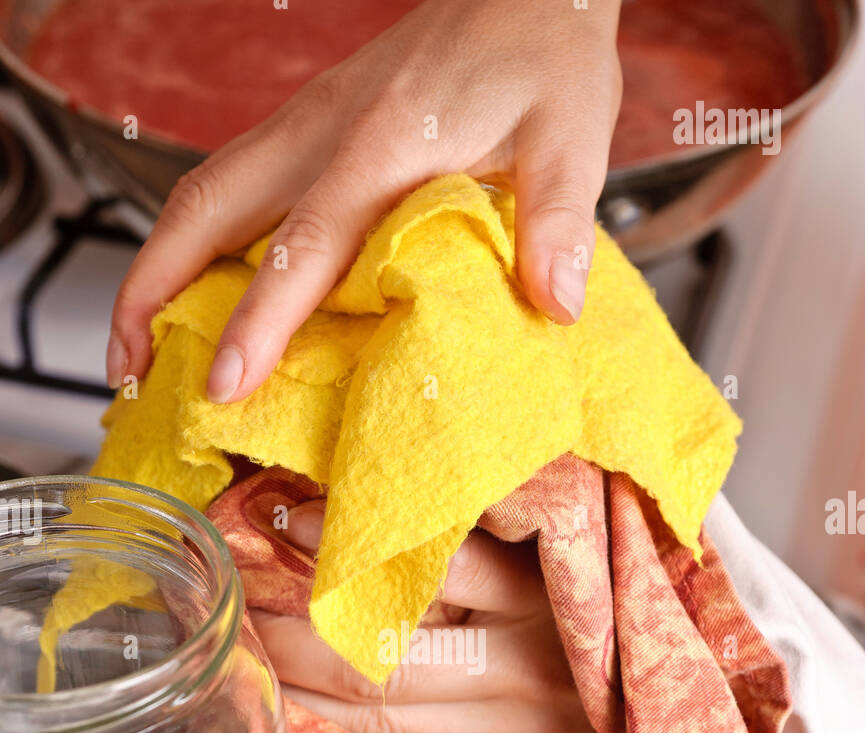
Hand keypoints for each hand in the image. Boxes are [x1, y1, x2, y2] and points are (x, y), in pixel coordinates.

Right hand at [107, 0, 621, 401]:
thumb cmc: (544, 55)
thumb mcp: (573, 135)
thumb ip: (560, 220)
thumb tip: (554, 303)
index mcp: (383, 144)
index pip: (302, 244)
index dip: (257, 319)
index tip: (224, 383)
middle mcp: (323, 132)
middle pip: (205, 208)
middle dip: (153, 291)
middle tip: (128, 367)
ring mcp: (306, 125)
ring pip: (204, 194)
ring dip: (157, 267)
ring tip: (138, 342)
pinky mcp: (308, 127)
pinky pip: (230, 185)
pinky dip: (194, 242)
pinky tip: (194, 287)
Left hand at [251, 499, 626, 732]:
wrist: (693, 722)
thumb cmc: (618, 626)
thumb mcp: (570, 562)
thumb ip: (483, 537)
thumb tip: (356, 504)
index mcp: (543, 599)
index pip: (434, 566)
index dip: (349, 547)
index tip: (280, 518)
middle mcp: (529, 669)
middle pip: (385, 663)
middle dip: (295, 643)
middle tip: (232, 617)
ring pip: (386, 731)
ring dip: (302, 707)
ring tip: (242, 681)